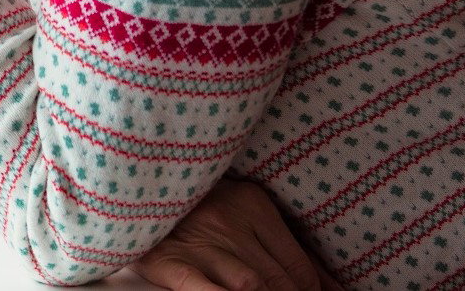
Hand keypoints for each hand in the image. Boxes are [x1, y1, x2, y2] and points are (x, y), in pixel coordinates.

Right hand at [133, 178, 343, 290]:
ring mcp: (200, 242)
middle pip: (276, 278)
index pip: (297, 262)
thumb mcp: (241, 207)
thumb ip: (279, 242)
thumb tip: (328, 283)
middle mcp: (230, 221)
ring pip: (250, 285)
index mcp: (252, 204)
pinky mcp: (171, 261)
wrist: (135, 183)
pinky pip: (202, 289)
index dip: (313, 289)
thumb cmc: (196, 203)